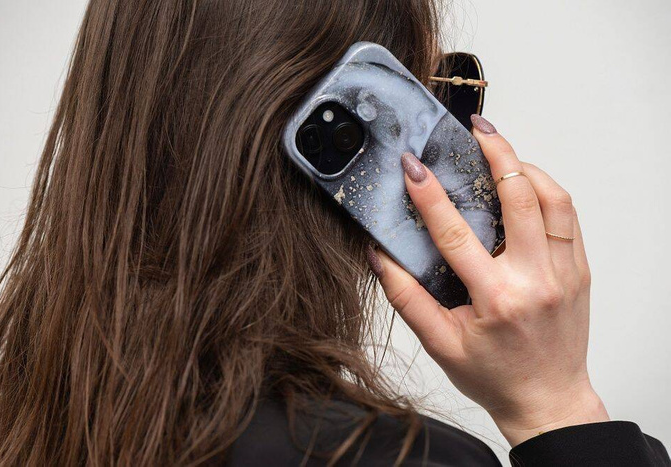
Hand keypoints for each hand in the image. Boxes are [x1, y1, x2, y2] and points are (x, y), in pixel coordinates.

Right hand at [367, 115, 608, 445]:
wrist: (548, 400)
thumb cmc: (494, 376)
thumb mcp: (440, 343)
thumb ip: (406, 297)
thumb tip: (379, 255)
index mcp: (497, 298)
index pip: (456, 234)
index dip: (429, 196)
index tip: (413, 167)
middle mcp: (537, 279)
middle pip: (520, 197)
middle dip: (495, 153)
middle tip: (476, 129)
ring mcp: (565, 272)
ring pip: (553, 199)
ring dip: (525, 167)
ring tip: (500, 150)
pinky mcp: (579, 270)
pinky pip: (568, 216)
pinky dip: (546, 190)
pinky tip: (525, 182)